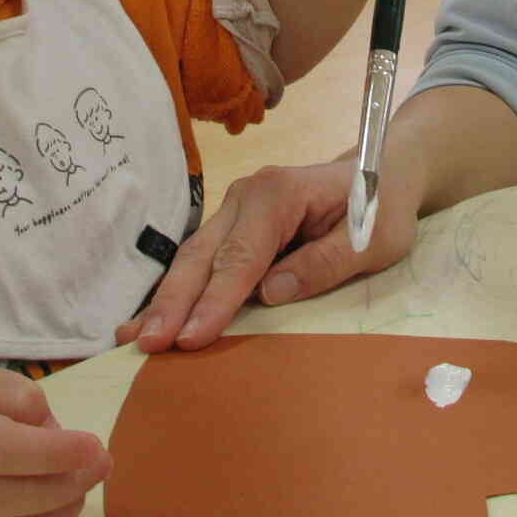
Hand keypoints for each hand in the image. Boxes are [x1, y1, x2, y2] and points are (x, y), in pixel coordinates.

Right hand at [115, 156, 418, 352]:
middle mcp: (246, 195)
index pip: (242, 256)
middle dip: (174, 302)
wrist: (384, 172)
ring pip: (194, 257)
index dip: (215, 300)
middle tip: (147, 344)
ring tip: (132, 337)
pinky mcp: (232, 226)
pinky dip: (177, 291)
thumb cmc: (381, 207)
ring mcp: (234, 208)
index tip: (190, 338)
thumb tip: (272, 292)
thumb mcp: (373, 239)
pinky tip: (149, 318)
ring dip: (165, 299)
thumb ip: (324, 262)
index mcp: (279, 194)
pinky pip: (202, 260)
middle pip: (204, 255)